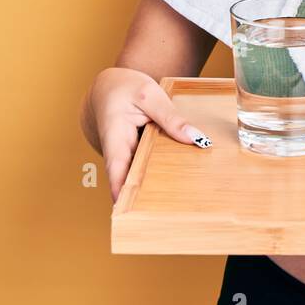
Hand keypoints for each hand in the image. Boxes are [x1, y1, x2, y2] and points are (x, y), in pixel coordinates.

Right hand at [88, 67, 211, 202]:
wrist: (108, 86)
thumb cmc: (123, 88)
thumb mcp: (149, 95)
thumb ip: (171, 117)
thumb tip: (196, 139)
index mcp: (115, 137)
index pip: (117, 171)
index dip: (124, 193)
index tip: (131, 214)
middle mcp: (119, 153)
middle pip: (132, 181)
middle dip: (146, 200)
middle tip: (166, 218)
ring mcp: (128, 157)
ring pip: (142, 177)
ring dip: (156, 189)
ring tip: (178, 208)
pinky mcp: (137, 156)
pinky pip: (148, 168)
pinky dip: (161, 174)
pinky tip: (181, 185)